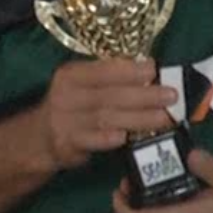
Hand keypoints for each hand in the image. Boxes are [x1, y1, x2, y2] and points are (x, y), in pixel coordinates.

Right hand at [36, 58, 177, 170]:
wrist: (40, 138)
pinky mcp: (66, 143)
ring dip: (139, 118)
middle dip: (144, 95)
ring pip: (107, 118)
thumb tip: (150, 71)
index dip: (129, 70)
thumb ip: (110, 80)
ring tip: (165, 118)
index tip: (154, 69)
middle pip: (110, 95)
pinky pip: (90, 140)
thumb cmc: (74, 106)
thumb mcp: (84, 86)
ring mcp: (65, 120)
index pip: (103, 70)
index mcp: (72, 75)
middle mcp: (67, 95)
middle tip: (172, 96)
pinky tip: (126, 137)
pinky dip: (107, 139)